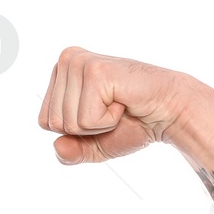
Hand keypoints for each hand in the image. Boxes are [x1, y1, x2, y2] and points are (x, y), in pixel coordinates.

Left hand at [37, 46, 196, 164]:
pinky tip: (123, 102)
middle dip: (85, 129)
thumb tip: (58, 148)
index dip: (75, 131)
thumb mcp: (93, 144)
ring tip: (118, 104)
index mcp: (61, 72)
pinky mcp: (95, 71)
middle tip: (112, 109)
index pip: (44, 122)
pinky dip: (108, 120)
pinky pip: (86, 120)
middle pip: (54, 122)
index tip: (101, 113)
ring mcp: (79, 63)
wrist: (168, 112)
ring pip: (68, 122)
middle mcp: (66, 60)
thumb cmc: (133, 123)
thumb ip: (70, 152)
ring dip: (98, 124)